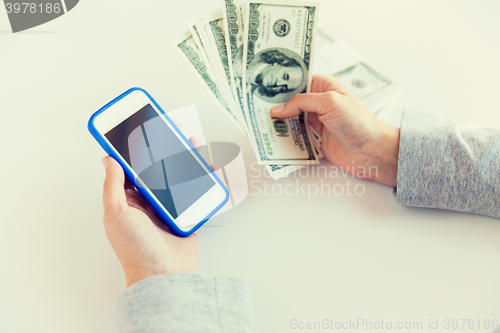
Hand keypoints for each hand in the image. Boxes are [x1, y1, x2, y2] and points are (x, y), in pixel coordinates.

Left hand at [101, 121, 200, 286]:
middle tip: (172, 131)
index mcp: (129, 200)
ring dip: (186, 160)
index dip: (138, 149)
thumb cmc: (136, 249)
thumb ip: (113, 186)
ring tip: (191, 144)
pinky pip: (195, 193)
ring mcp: (169, 209)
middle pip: (159, 169)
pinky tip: (206, 169)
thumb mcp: (116, 214)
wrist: (163, 275)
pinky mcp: (186, 215)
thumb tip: (108, 160)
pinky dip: (202, 180)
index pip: (133, 168)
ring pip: (178, 178)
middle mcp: (149, 202)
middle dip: (167, 149)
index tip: (143, 130)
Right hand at [271, 75, 399, 186]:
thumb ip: (302, 103)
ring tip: (260, 123)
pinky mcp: (315, 140)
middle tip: (255, 108)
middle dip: (276, 106)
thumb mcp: (330, 102)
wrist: (372, 151)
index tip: (263, 86)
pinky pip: (295, 138)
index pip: (298, 81)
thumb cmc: (359, 122)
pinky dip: (285, 138)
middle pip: (290, 102)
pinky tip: (273, 139)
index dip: (282, 84)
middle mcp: (318, 103)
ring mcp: (316, 122)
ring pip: (291, 121)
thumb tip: (278, 109)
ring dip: (278, 123)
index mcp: (324, 87)